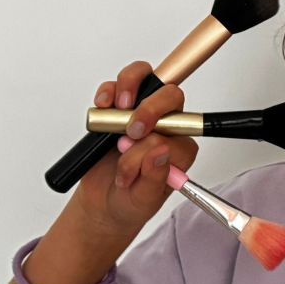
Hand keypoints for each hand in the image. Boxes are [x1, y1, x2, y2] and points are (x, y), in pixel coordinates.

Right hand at [73, 61, 197, 233]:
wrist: (104, 205)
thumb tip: (160, 152)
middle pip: (170, 95)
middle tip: (132, 129)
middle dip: (151, 107)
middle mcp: (165, 127)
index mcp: (180, 148)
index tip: (142, 143)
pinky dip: (108, 91)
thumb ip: (155, 177)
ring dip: (130, 87)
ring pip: (146, 79)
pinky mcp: (117, 111)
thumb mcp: (145, 200)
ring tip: (118, 109)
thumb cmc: (131, 202)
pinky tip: (103, 105)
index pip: (181, 126)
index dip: (161, 132)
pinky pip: (116, 87)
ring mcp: (141, 115)